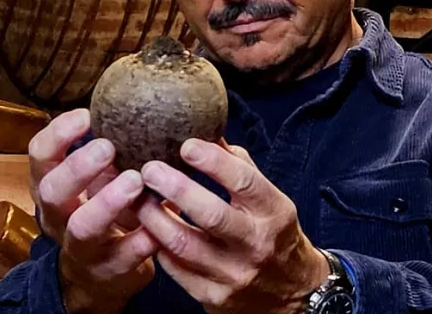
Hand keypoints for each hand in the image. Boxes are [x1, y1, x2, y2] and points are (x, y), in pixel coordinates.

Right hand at [29, 109, 158, 312]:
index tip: (86, 115)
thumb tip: (138, 109)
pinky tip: (158, 225)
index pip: (40, 156)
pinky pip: (124, 256)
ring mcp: (82, 248)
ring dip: (107, 202)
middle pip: (51, 191)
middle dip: (77, 167)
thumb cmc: (102, 214)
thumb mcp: (95, 183)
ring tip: (134, 181)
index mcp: (53, 187)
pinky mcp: (110, 270)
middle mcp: (59, 217)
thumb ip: (108, 156)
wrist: (98, 278)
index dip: (57, 134)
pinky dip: (141, 239)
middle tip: (107, 146)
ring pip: (83, 227)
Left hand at [136, 139, 328, 313]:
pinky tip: (149, 228)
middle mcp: (256, 244)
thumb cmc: (275, 235)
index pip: (244, 182)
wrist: (292, 292)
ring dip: (155, 218)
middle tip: (150, 169)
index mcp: (274, 212)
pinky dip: (158, 244)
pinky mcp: (214, 296)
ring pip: (185, 244)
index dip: (213, 162)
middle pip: (211, 214)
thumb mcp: (271, 200)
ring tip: (140, 198)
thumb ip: (242, 169)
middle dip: (176, 188)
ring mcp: (234, 274)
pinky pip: (176, 268)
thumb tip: (209, 136)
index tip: (186, 146)